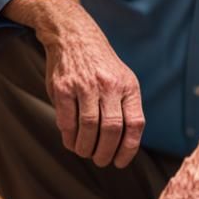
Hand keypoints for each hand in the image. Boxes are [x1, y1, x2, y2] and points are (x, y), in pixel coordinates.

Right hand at [42, 15, 144, 168]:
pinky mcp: (63, 87)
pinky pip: (67, 120)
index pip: (135, 124)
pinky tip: (71, 141)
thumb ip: (127, 107)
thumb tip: (126, 144)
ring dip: (86, 147)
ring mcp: (85, 86)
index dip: (129, 148)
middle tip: (100, 161)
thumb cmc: (102, 66)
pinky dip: (69, 137)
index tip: (120, 162)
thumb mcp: (123, 79)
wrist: (75, 36)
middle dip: (105, 152)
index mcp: (129, 86)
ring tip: (85, 152)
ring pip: (89, 127)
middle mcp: (109, 86)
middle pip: (111, 129)